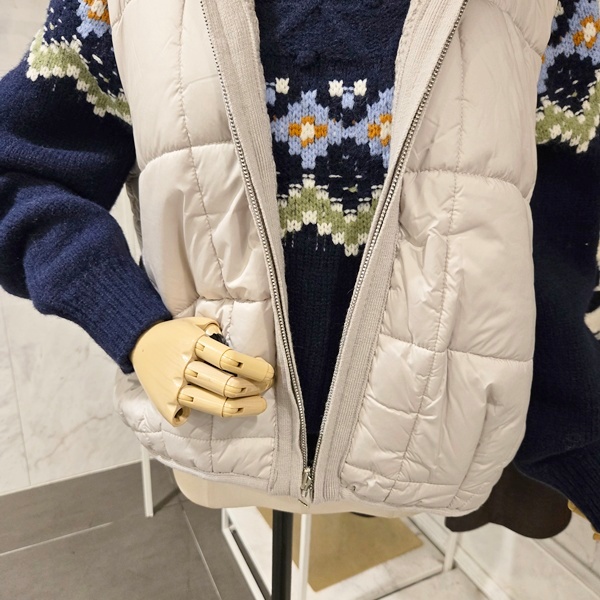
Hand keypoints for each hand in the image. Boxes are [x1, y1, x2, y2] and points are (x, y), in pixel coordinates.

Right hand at [130, 317, 274, 425]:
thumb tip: (245, 355)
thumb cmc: (176, 334)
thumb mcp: (197, 324)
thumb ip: (218, 334)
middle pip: (227, 386)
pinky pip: (187, 416)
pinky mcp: (164, 403)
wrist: (138, 341)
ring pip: (214, 406)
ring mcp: (173, 388)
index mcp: (194, 343)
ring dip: (241, 407)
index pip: (230, 360)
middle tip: (266, 388)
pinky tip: (217, 409)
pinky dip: (201, 414)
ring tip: (258, 405)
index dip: (254, 369)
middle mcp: (184, 366)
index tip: (269, 373)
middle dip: (253, 389)